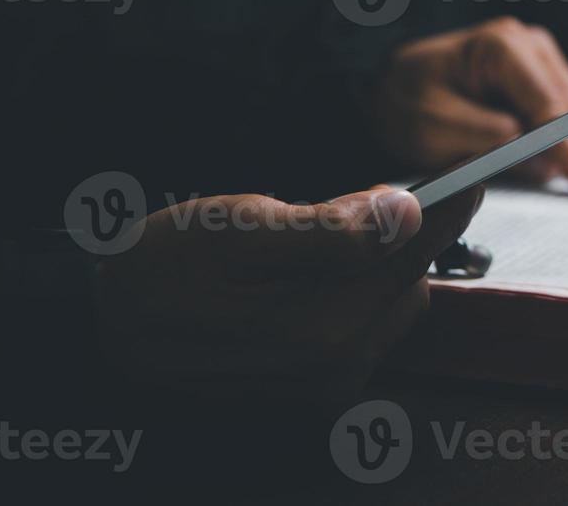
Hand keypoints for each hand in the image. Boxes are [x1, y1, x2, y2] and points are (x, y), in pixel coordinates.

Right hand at [94, 185, 481, 404]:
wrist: (96, 327)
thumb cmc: (159, 264)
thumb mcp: (236, 226)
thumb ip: (329, 227)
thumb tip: (405, 213)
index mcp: (321, 325)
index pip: (412, 254)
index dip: (446, 206)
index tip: (471, 173)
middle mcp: (334, 367)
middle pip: (409, 280)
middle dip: (398, 234)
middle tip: (364, 197)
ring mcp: (325, 387)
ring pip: (390, 304)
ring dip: (374, 265)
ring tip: (321, 237)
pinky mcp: (315, 393)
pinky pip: (364, 327)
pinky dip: (354, 293)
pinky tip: (308, 275)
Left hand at [370, 18, 567, 194]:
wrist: (396, 87)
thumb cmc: (409, 102)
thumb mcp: (432, 129)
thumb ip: (488, 142)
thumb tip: (543, 162)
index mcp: (501, 47)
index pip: (549, 104)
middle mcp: (532, 46)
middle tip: (537, 178)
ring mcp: (543, 61)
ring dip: (562, 147)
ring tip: (521, 163)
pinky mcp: (548, 80)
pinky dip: (558, 142)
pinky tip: (527, 151)